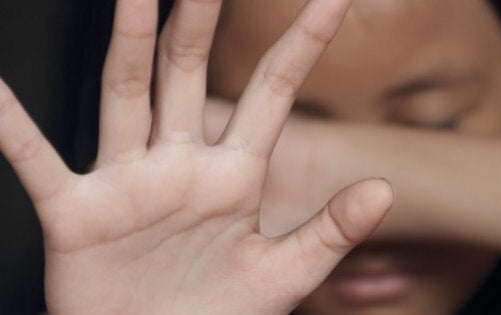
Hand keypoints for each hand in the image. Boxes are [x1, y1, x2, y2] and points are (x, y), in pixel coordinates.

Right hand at [0, 0, 392, 313]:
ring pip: (126, 98)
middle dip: (199, 22)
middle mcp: (181, 165)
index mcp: (235, 175)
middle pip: (189, 76)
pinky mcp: (77, 214)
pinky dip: (12, 127)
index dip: (302, 45)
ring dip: (128, 46)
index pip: (273, 93)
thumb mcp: (288, 274)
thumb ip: (331, 230)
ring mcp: (128, 184)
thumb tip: (383, 190)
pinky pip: (36, 162)